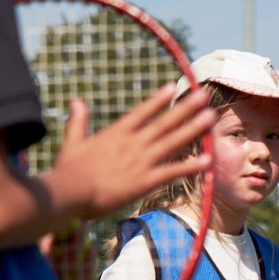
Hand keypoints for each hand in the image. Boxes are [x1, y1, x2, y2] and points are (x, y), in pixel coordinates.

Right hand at [48, 86, 214, 219]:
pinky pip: (172, 171)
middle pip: (165, 122)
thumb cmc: (67, 170)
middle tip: (204, 95)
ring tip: (211, 116)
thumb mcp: (73, 142)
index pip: (142, 112)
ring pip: (173, 141)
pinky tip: (207, 159)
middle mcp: (133, 143)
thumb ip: (78, 121)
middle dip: (186, 108)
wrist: (70, 193)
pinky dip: (190, 165)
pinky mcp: (146, 181)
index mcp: (116, 133)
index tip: (174, 86)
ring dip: (193, 128)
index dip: (158, 99)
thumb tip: (76, 101)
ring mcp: (141, 161)